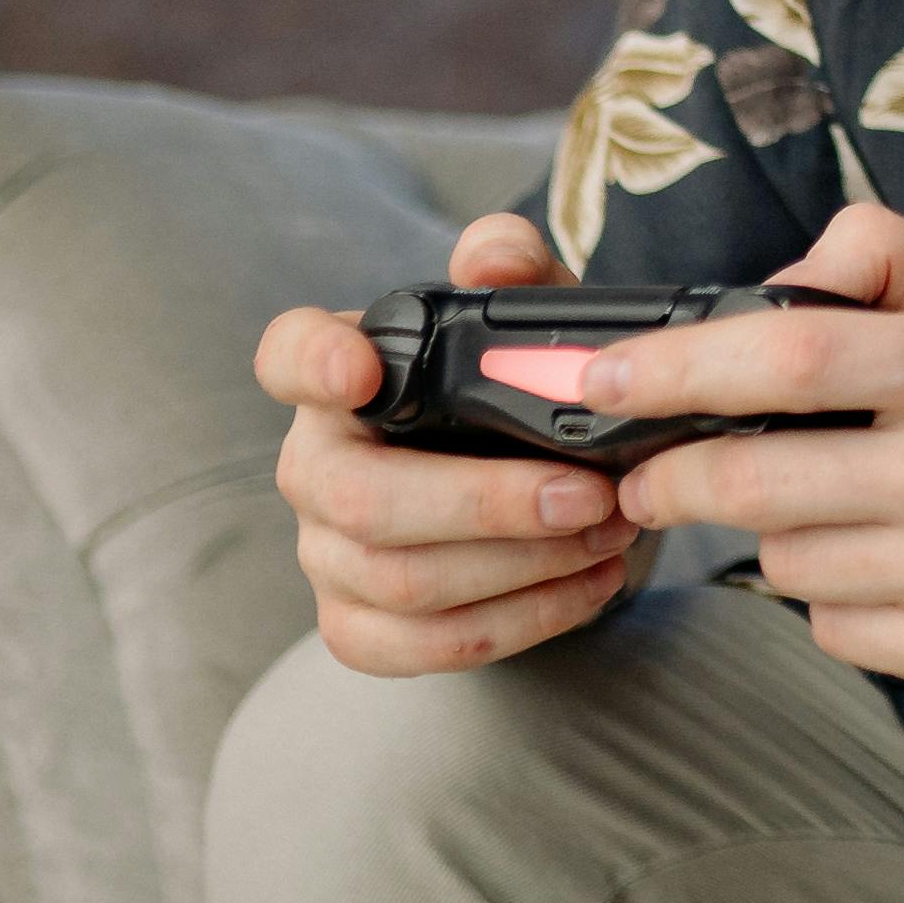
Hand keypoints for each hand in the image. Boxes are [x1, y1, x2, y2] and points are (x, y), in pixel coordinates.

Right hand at [257, 210, 644, 676]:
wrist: (539, 484)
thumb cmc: (520, 391)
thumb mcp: (532, 320)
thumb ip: (517, 269)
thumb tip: (497, 257)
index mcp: (342, 373)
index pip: (289, 355)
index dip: (313, 363)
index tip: (359, 369)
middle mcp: (315, 464)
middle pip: (364, 500)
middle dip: (487, 503)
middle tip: (592, 495)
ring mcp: (326, 553)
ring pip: (404, 580)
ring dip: (526, 565)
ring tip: (614, 534)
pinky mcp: (359, 626)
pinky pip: (426, 644)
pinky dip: (523, 621)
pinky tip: (591, 585)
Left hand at [587, 201, 903, 690]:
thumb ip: (882, 257)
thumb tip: (771, 285)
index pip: (794, 359)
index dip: (681, 367)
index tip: (605, 379)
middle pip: (763, 482)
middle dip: (674, 478)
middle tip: (648, 472)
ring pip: (790, 560)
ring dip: (775, 532)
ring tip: (834, 502)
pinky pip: (835, 625)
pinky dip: (832, 594)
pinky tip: (889, 561)